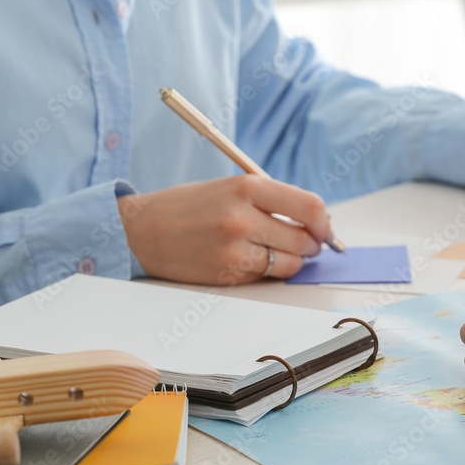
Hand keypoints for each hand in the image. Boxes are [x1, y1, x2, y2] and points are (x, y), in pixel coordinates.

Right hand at [118, 174, 332, 284]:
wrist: (140, 230)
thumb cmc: (187, 206)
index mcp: (246, 188)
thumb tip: (314, 219)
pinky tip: (249, 260)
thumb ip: (269, 199)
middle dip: (312, 244)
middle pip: (304, 239)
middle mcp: (242, 218)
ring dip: (293, 261)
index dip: (323, 221)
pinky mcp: (227, 275)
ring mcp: (235, 250)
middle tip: (307, 243)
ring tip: (279, 252)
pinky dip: (266, 272)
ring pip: (289, 264)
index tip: (324, 227)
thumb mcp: (229, 187)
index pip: (309, 206)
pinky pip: (264, 277)